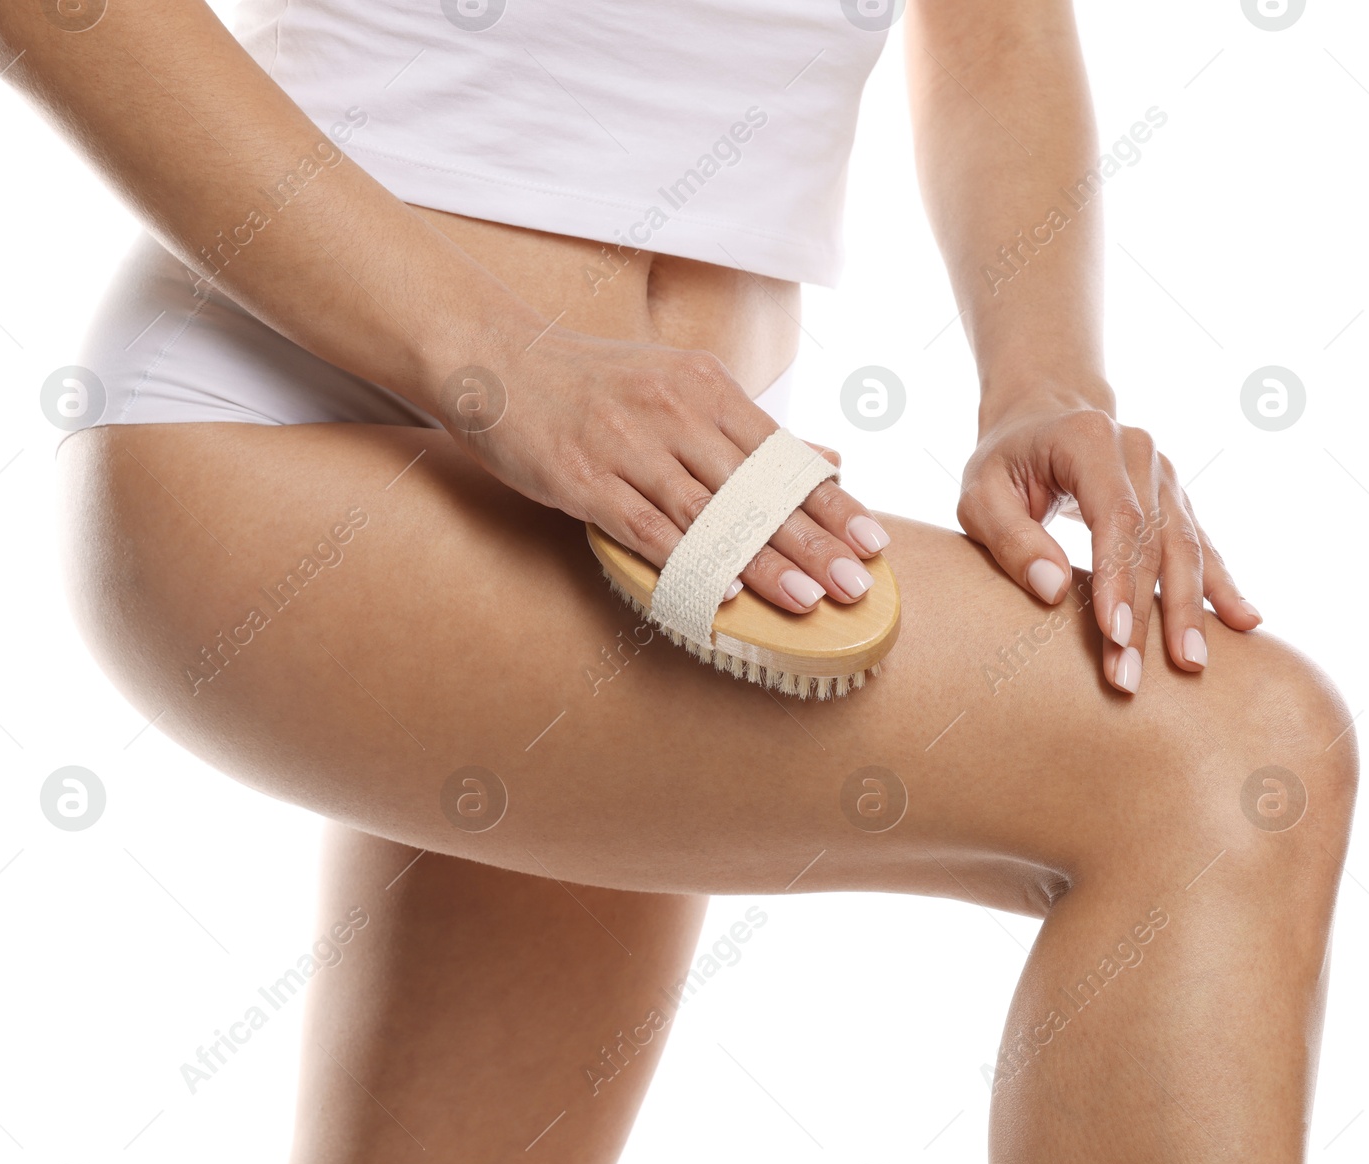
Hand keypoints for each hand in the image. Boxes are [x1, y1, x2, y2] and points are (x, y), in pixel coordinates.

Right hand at [439, 328, 892, 612]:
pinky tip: (722, 591)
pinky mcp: (581, 477)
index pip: (783, 455)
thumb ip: (749, 429)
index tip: (874, 542)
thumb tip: (827, 460)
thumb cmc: (594, 382)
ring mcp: (626, 445)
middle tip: (855, 585)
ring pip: (708, 515)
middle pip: (755, 489)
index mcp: (705, 387)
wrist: (494, 358)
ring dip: (761, 561)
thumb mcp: (678, 384)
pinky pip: (644, 528)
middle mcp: (673, 411)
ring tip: (807, 600)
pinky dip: (685, 562)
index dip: (832, 503)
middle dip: (813, 541)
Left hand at [956, 392, 1261, 692]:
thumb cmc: (1004, 462)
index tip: (1114, 635)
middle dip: (1148, 613)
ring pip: (1185, 548)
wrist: (1041, 416)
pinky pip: (1202, 546)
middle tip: (1131, 676)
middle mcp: (1140, 454)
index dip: (1118, 579)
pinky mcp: (1176, 500)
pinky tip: (1244, 623)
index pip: (1116, 518)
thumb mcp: (980, 494)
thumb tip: (1052, 590)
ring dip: (1187, 611)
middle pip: (1154, 542)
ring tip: (1191, 665)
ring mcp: (1165, 477)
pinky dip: (1221, 586)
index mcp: (1092, 440)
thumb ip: (1011, 538)